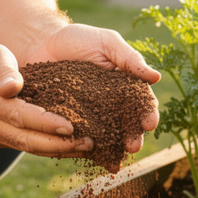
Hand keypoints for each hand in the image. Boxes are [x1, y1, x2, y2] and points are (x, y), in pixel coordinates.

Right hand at [0, 43, 95, 157]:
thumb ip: (4, 69)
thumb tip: (12, 87)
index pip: (20, 116)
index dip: (46, 124)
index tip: (71, 128)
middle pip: (27, 140)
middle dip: (59, 144)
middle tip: (88, 144)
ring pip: (27, 148)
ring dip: (57, 150)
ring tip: (85, 148)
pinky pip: (24, 146)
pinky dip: (47, 147)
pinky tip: (69, 145)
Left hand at [22, 23, 161, 153]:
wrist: (41, 42)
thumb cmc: (78, 39)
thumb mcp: (107, 43)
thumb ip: (130, 59)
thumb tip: (156, 77)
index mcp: (125, 87)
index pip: (141, 103)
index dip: (148, 114)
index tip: (149, 122)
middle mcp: (111, 105)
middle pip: (127, 125)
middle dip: (133, 137)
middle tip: (133, 146)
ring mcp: (90, 116)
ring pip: (106, 136)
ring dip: (113, 148)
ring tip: (116, 158)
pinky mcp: (69, 122)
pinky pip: (78, 137)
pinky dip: (84, 148)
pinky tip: (89, 159)